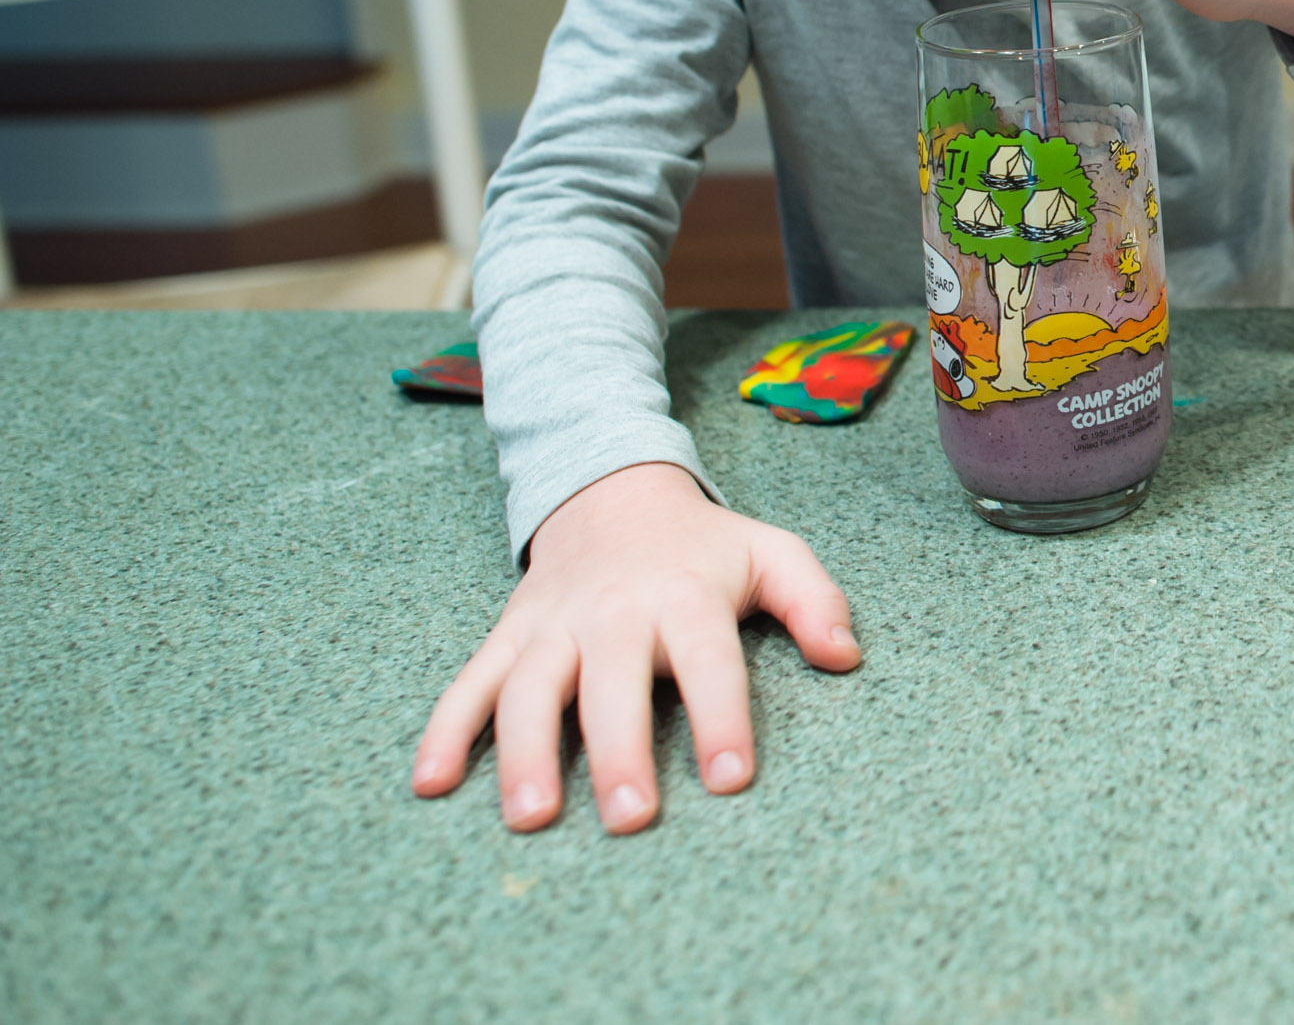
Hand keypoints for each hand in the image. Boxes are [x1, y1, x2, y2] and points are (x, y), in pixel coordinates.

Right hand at [410, 462, 858, 833]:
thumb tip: (846, 656)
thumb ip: (814, 599)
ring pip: (530, 689)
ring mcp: (553, 626)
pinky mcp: (509, 637)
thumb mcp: (770, 552)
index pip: (707, 660)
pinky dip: (444, 730)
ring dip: (526, 752)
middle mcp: (613, 613)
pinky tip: (430, 783)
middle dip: (620, 751)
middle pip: (612, 684)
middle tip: (631, 818)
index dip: (721, 718)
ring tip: (532, 816)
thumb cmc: (702, 546)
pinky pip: (468, 683)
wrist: (612, 492)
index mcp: (684, 595)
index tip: (731, 778)